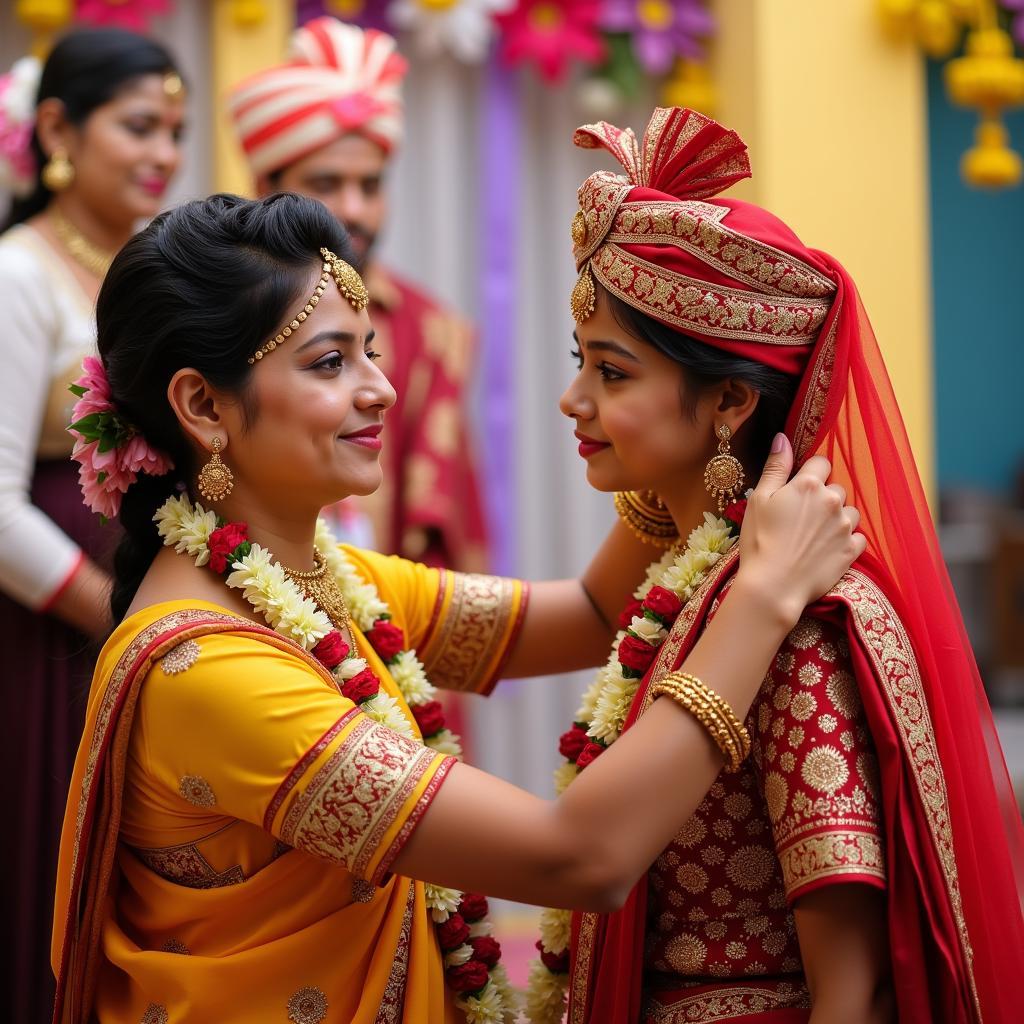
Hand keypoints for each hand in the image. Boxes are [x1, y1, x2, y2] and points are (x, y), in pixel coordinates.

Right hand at [736, 434, 863, 627]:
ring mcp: (846, 526)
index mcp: (809, 485)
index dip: (809, 473)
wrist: (773, 586)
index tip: (797, 490)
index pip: (821, 462)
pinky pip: (858, 537)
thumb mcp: (759, 499)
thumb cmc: (759, 541)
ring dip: (836, 518)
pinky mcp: (852, 550)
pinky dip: (846, 540)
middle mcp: (833, 500)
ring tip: (815, 535)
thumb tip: (783, 438)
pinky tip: (826, 549)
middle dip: (823, 497)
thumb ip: (776, 467)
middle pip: (836, 487)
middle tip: (801, 518)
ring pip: (849, 511)